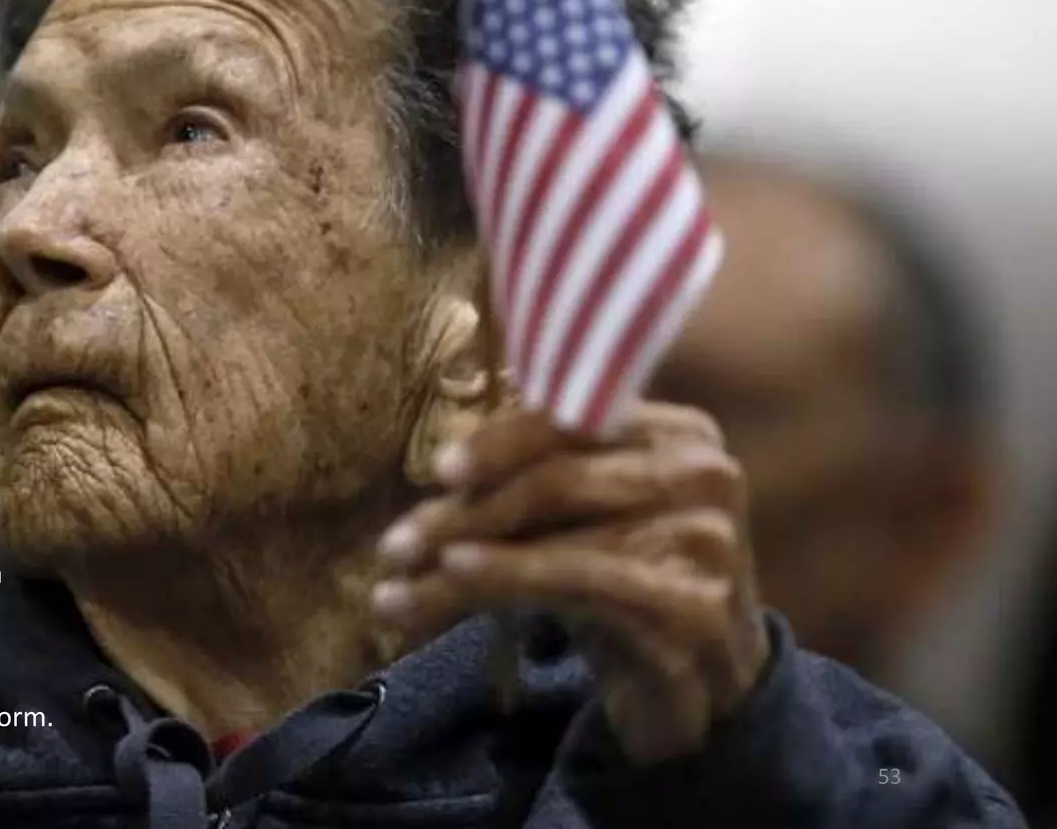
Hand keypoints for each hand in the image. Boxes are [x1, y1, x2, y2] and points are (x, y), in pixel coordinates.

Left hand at [371, 402, 770, 762]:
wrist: (710, 685)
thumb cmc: (631, 586)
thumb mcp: (588, 521)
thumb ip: (535, 482)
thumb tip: (442, 475)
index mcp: (678, 433)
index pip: (572, 419)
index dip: (498, 443)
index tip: (436, 470)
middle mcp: (702, 475)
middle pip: (556, 477)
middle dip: (462, 511)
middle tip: (394, 546)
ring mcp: (704, 540)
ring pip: (553, 534)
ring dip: (459, 558)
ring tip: (397, 584)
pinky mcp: (693, 604)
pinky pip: (575, 580)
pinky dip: (504, 576)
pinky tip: (453, 579)